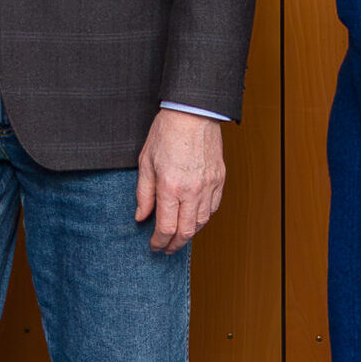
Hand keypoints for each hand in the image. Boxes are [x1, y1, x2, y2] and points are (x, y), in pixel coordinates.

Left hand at [136, 109, 225, 252]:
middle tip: (166, 249)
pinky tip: (194, 218)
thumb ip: (144, 194)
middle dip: (175, 245)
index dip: (159, 241)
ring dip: (190, 233)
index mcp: (170, 186)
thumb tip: (141, 216)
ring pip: (202, 222)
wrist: (192, 112)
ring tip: (179, 236)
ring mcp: (209, 185)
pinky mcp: (219, 179)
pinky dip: (203, 218)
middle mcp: (192, 189)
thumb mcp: (146, 163)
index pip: (166, 227)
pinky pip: (213, 207)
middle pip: (186, 231)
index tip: (154, 245)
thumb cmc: (166, 133)